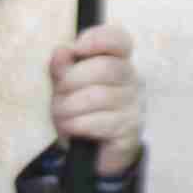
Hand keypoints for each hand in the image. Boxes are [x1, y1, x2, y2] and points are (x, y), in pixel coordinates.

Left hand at [47, 22, 142, 174]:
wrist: (92, 153)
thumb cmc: (80, 113)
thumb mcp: (65, 88)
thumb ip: (62, 69)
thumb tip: (62, 51)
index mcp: (118, 62)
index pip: (119, 40)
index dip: (98, 39)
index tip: (76, 47)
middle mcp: (132, 81)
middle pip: (106, 68)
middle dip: (73, 79)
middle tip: (59, 92)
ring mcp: (134, 106)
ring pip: (99, 96)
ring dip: (70, 106)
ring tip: (61, 114)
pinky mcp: (129, 131)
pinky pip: (100, 122)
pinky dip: (77, 124)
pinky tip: (71, 127)